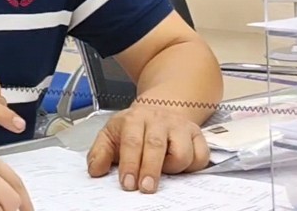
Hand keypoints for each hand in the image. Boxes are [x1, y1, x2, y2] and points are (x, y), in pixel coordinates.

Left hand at [85, 104, 209, 192]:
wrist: (160, 107)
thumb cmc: (134, 127)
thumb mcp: (111, 134)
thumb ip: (100, 153)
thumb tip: (95, 170)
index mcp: (135, 118)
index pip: (131, 141)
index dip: (130, 164)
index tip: (127, 183)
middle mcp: (159, 120)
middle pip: (156, 146)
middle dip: (150, 169)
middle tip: (145, 188)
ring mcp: (180, 127)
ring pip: (183, 153)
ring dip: (173, 168)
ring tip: (164, 170)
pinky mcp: (198, 135)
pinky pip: (201, 156)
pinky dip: (192, 166)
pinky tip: (180, 166)